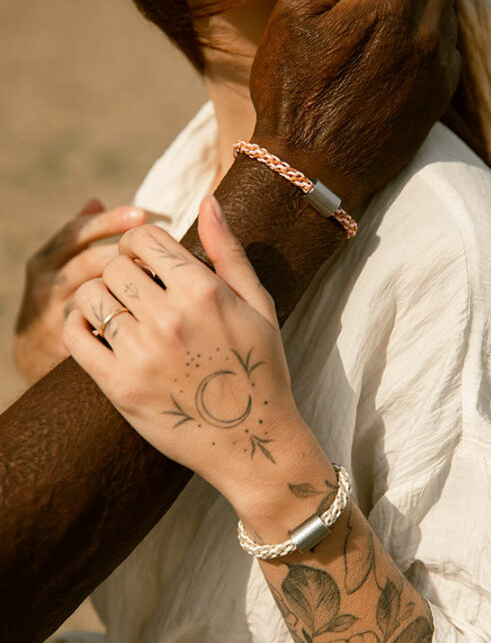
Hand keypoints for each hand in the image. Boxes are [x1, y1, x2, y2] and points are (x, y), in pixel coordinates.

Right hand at [14, 200, 146, 383]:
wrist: (36, 360)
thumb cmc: (59, 303)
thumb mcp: (59, 270)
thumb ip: (79, 240)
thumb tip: (95, 201)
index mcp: (45, 262)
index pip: (76, 232)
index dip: (109, 221)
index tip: (141, 215)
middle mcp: (45, 287)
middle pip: (91, 261)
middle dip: (129, 256)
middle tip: (162, 254)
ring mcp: (55, 317)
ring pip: (98, 294)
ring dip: (133, 287)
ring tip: (162, 283)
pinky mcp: (68, 347)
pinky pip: (101, 328)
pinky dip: (128, 318)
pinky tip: (151, 314)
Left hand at [63, 197, 331, 529]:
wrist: (253, 442)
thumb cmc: (262, 370)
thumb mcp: (260, 305)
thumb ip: (229, 251)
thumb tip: (208, 200)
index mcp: (202, 292)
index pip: (144, 238)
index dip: (143, 246)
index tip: (151, 264)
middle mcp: (168, 318)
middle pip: (114, 266)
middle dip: (123, 272)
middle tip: (139, 294)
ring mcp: (140, 354)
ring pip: (90, 296)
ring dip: (100, 298)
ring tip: (120, 314)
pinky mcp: (119, 387)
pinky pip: (75, 336)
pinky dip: (78, 326)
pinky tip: (99, 333)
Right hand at [251, 0, 459, 212]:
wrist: (311, 173)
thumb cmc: (293, 92)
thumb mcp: (301, 13)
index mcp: (390, 6)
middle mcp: (425, 34)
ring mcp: (436, 69)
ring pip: (448, 3)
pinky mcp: (437, 97)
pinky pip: (449, 43)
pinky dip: (434, 24)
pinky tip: (406, 30)